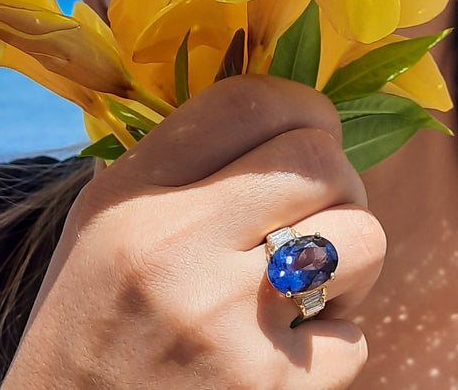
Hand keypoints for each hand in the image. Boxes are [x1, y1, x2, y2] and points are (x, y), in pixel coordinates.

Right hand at [2, 75, 385, 388]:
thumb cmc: (95, 325)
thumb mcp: (111, 224)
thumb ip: (188, 166)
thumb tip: (289, 128)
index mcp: (132, 195)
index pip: (247, 102)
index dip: (303, 104)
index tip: (316, 129)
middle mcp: (175, 246)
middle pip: (319, 160)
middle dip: (341, 180)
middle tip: (322, 210)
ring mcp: (222, 321)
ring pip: (362, 238)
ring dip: (353, 258)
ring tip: (313, 284)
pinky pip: (354, 340)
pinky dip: (333, 346)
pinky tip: (287, 356)